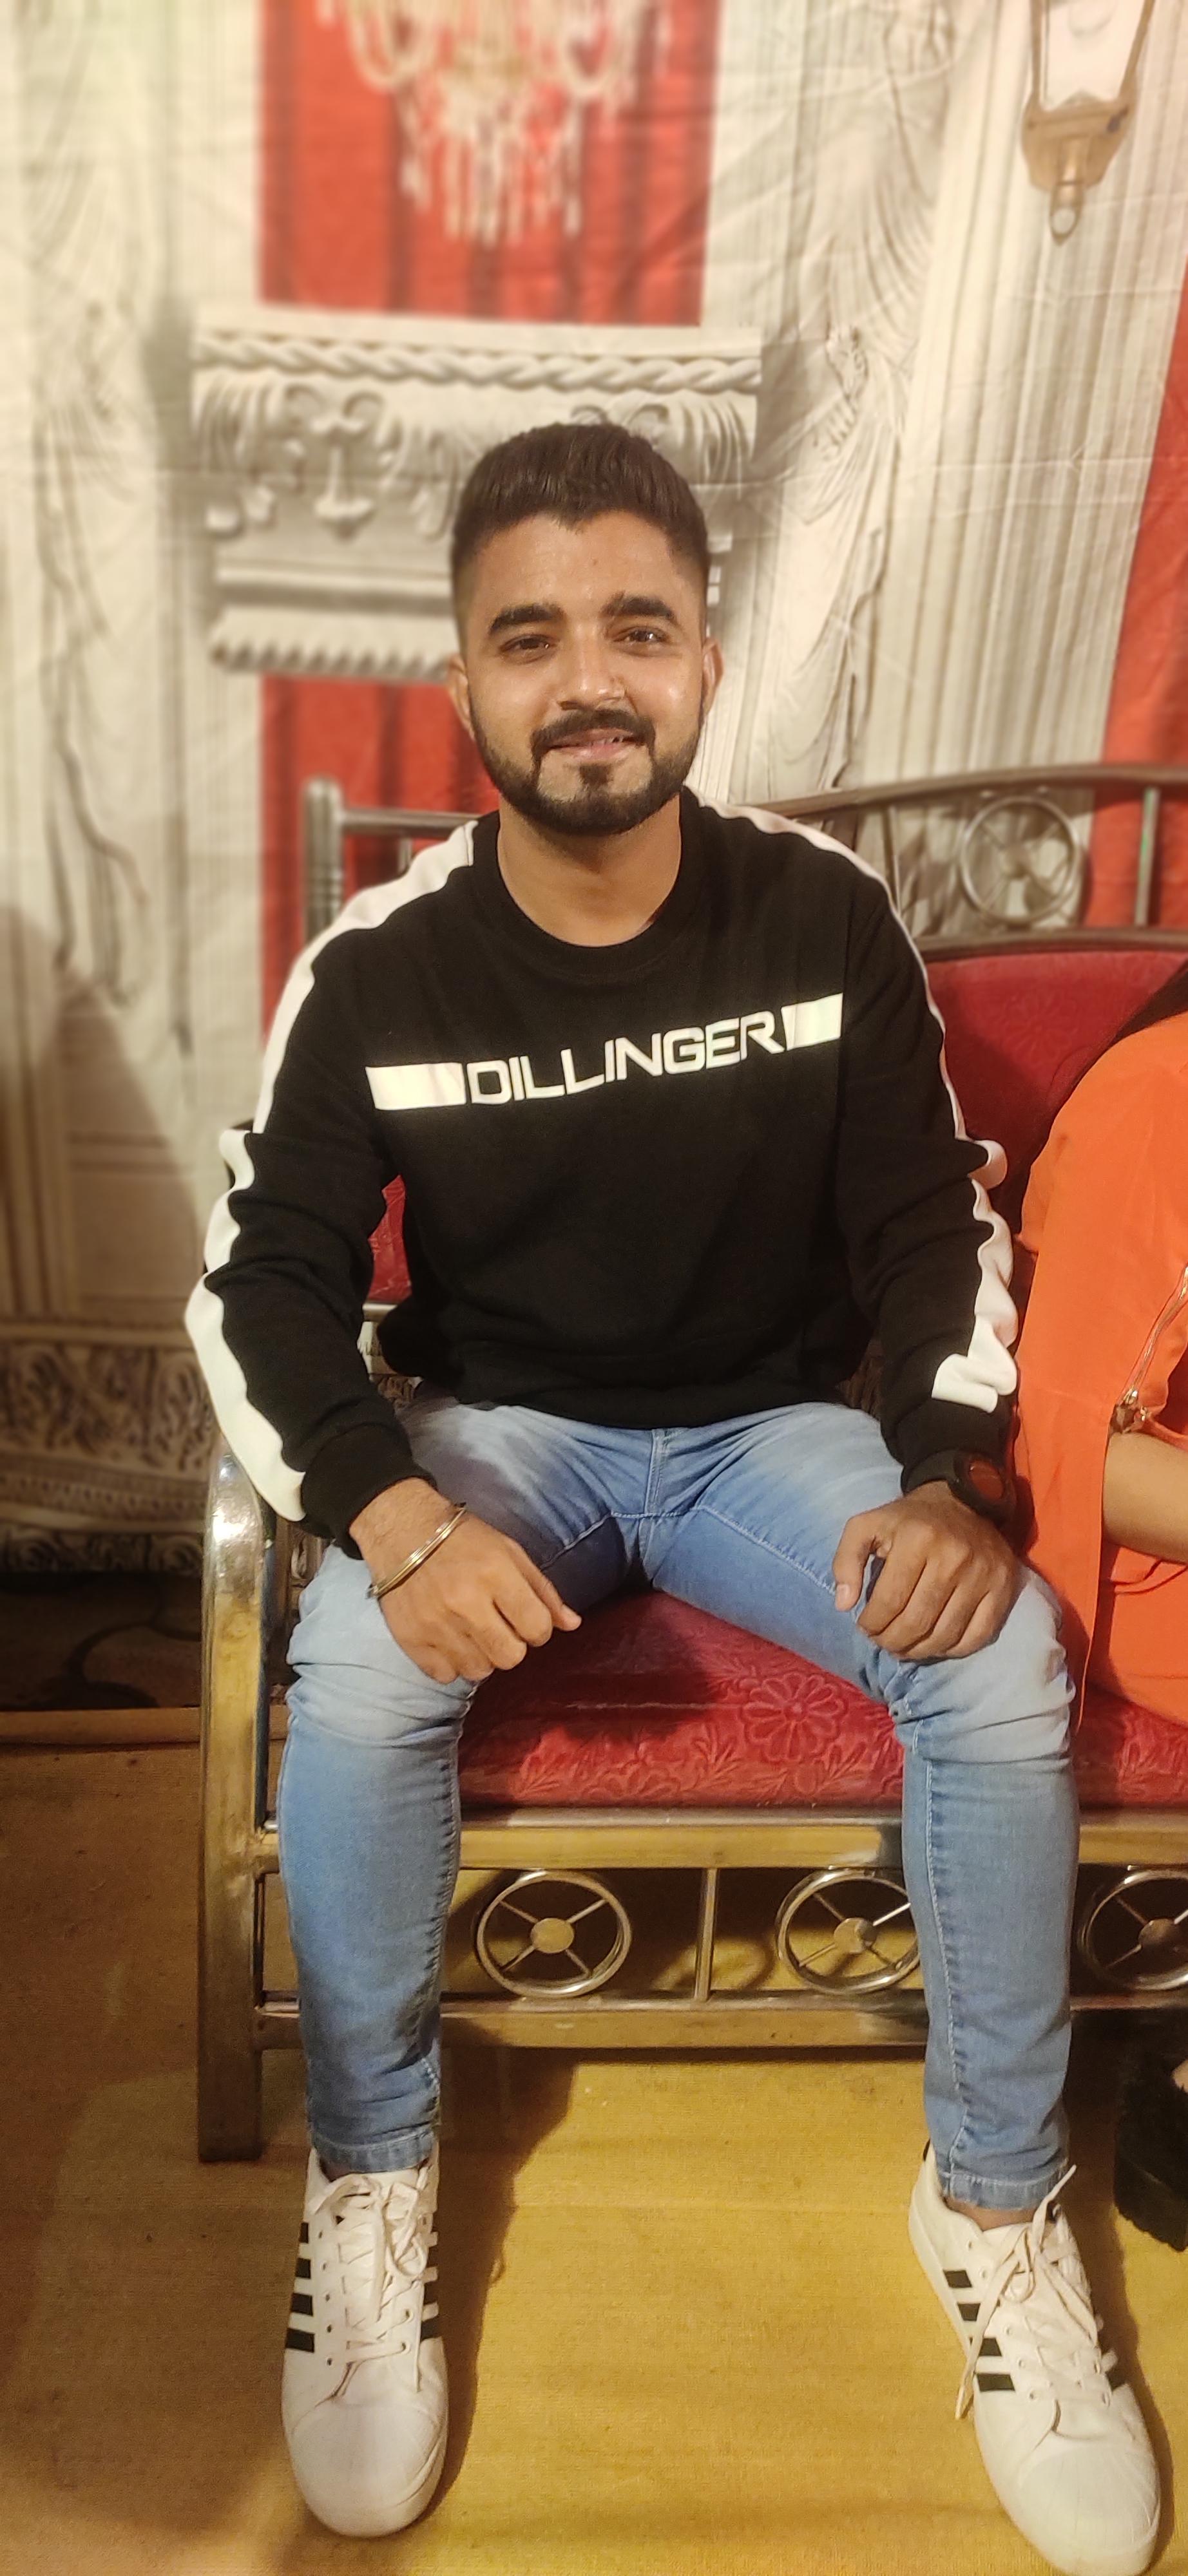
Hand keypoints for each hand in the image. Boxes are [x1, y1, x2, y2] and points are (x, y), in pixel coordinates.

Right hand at [351, 1479, 579, 1683]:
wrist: (401, 1530)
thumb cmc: (463, 1539)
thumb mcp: (510, 1552)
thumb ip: (542, 1591)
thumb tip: (573, 1625)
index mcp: (496, 1575)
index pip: (537, 1629)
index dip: (537, 1629)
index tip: (525, 1619)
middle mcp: (466, 1603)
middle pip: (510, 1657)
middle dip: (512, 1645)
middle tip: (498, 1627)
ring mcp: (435, 1624)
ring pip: (479, 1671)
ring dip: (482, 1656)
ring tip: (472, 1632)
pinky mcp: (410, 1639)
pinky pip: (445, 1675)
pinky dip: (452, 1662)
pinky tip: (450, 1639)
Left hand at [832, 1481, 1016, 1660]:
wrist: (963, 1501)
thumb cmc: (909, 1520)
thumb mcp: (868, 1526)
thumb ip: (847, 1560)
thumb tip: (844, 1605)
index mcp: (918, 1539)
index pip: (890, 1601)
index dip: (872, 1624)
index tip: (865, 1627)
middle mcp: (954, 1557)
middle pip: (917, 1622)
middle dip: (892, 1641)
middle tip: (883, 1642)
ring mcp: (983, 1574)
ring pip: (946, 1635)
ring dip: (918, 1651)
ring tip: (903, 1648)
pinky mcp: (1003, 1587)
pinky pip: (978, 1636)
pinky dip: (953, 1650)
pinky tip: (935, 1645)